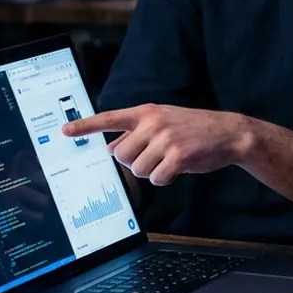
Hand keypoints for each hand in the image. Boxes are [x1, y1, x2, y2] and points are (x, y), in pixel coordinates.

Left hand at [61, 104, 249, 185]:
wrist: (229, 132)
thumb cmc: (194, 129)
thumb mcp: (164, 123)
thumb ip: (136, 133)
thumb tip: (110, 147)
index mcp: (146, 113)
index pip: (109, 118)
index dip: (85, 126)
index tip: (64, 131)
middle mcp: (153, 123)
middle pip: (121, 156)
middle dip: (135, 162)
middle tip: (155, 156)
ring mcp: (165, 139)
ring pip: (137, 170)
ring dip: (152, 172)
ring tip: (170, 160)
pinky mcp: (178, 155)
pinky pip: (156, 178)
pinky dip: (165, 179)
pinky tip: (178, 168)